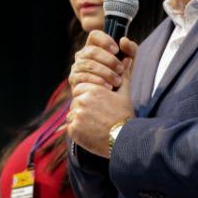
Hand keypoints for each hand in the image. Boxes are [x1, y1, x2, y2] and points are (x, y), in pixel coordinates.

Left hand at [67, 37, 137, 157]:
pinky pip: (71, 127)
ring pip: (73, 114)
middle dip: (84, 107)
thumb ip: (123, 74)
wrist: (123, 140)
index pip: (82, 88)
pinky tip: (91, 133)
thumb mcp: (124, 93)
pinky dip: (79, 130)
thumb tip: (127, 57)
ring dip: (81, 119)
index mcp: (93, 90)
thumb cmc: (124, 116)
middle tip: (97, 117)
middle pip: (77, 101)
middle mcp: (83, 101)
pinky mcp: (73, 130)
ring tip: (96, 126)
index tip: (99, 105)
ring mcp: (77, 116)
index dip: (90, 96)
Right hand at [68, 31, 136, 91]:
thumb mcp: (128, 64)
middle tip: (121, 69)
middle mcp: (83, 55)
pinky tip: (108, 87)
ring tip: (117, 81)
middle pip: (92, 51)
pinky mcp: (74, 79)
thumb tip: (124, 41)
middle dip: (109, 60)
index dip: (105, 41)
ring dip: (106, 73)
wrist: (109, 99)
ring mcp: (77, 66)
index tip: (116, 50)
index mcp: (94, 46)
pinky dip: (98, 81)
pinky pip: (84, 77)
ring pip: (89, 64)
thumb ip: (130, 51)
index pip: (94, 35)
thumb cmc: (118, 78)